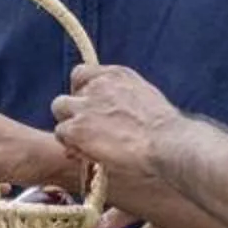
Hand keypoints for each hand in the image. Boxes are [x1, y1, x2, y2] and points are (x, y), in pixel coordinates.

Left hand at [49, 65, 184, 200]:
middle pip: (68, 93)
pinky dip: (70, 144)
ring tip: (86, 142)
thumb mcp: (144, 100)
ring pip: (59, 110)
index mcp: (116, 75)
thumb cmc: (165, 130)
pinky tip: (88, 153)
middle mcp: (98, 85)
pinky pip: (61, 133)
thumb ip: (121, 100)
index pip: (81, 73)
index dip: (81, 92)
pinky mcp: (77, 128)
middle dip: (73, 111)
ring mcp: (85, 106)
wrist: (168, 144)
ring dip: (69, 126)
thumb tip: (108, 116)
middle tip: (86, 130)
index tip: (88, 107)